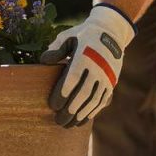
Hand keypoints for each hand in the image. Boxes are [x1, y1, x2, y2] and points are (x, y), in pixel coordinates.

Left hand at [40, 4, 135, 126]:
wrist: (111, 31)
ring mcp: (106, 76)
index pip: (73, 78)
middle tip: (58, 120)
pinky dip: (92, 112)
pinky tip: (82, 120)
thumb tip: (44, 61)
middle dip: (70, 109)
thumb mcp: (68, 37)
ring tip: (68, 124)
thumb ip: (56, 49)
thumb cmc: (83, 35)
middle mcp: (98, 67)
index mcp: (84, 55)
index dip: (63, 93)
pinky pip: (102, 100)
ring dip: (81, 114)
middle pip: (83, 93)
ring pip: (94, 100)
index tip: (53, 105)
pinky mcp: (112, 82)